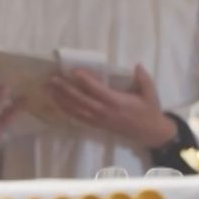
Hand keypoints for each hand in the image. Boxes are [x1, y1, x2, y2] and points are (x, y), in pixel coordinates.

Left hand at [47, 64, 176, 147]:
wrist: (150, 133)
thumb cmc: (149, 111)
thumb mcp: (150, 93)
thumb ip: (143, 79)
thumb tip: (137, 65)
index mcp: (117, 102)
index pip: (97, 90)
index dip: (85, 80)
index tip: (73, 71)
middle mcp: (105, 111)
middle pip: (81, 100)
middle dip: (65, 89)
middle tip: (52, 78)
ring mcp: (99, 119)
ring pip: (76, 109)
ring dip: (61, 99)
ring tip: (48, 88)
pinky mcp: (97, 125)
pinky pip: (78, 117)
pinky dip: (66, 109)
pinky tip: (56, 102)